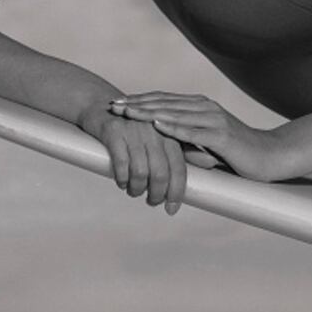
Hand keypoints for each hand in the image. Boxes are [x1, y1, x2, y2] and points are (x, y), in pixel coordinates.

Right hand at [77, 100, 186, 214]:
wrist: (101, 103)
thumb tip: (210, 161)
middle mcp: (154, 131)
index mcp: (168, 133)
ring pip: (140, 172)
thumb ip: (185, 146)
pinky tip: (121, 181)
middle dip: (156, 194)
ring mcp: (134, 131)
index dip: (176, 192)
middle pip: (160, 173)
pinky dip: (122, 179)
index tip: (172, 208)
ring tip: (133, 191)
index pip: (178, 167)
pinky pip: (121, 164)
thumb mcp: (161, 131)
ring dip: (137, 189)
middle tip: (151, 201)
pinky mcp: (114, 132)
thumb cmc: (134, 124)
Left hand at [110, 91, 279, 181]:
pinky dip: (174, 127)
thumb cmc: (238, 153)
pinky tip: (157, 124)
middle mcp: (205, 107)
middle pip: (164, 103)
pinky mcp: (222, 135)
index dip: (139, 101)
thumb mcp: (206, 144)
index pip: (163, 101)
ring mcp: (213, 119)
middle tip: (113, 106)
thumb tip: (164, 145)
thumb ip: (186, 140)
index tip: (117, 104)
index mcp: (199, 107)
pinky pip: (193, 130)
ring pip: (174, 113)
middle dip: (136, 104)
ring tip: (127, 112)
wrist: (270, 156)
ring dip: (148, 112)